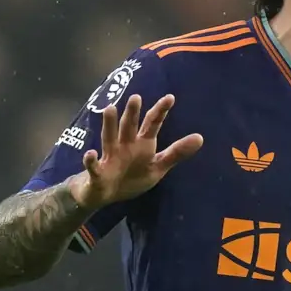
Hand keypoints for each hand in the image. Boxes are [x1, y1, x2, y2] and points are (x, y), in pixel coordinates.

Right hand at [68, 94, 203, 210]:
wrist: (105, 194)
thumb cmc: (133, 175)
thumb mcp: (158, 166)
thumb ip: (176, 153)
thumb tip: (200, 138)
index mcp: (142, 144)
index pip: (152, 124)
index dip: (160, 112)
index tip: (170, 97)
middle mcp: (125, 145)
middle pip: (129, 127)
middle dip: (132, 113)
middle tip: (136, 97)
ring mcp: (110, 157)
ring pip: (109, 138)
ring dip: (109, 125)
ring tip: (110, 109)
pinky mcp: (97, 173)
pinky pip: (93, 167)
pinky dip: (91, 161)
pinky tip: (90, 155)